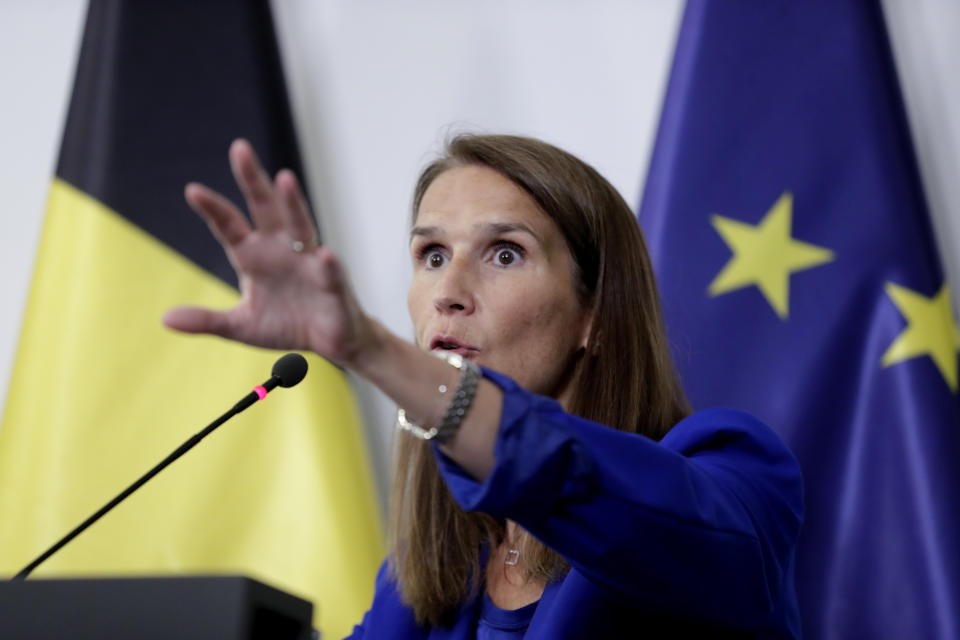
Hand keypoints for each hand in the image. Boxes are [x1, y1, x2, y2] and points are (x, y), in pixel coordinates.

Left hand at [163, 139, 374, 365]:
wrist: (330, 341)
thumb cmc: (287, 324)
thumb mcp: (241, 326)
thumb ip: (207, 320)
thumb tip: (165, 319)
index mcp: (254, 256)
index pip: (229, 225)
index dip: (213, 209)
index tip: (193, 191)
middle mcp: (281, 249)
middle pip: (265, 208)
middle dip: (252, 180)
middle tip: (239, 149)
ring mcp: (309, 262)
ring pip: (300, 225)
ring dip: (293, 203)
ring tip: (285, 179)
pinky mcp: (333, 282)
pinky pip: (329, 270)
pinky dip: (327, 263)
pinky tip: (324, 254)